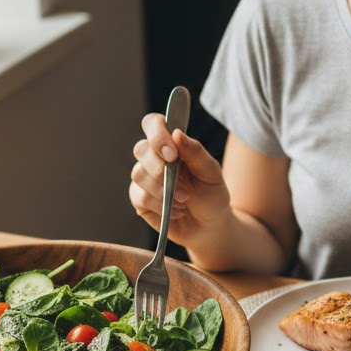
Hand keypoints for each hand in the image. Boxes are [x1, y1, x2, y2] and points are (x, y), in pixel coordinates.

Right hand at [129, 113, 231, 244]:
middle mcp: (154, 157)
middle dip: (160, 169)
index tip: (172, 154)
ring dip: (163, 191)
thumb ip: (195, 152)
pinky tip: (176, 211)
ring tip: (184, 201)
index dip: (157, 134)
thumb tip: (177, 133)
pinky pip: (139, 197)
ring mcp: (144, 178)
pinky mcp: (139, 199)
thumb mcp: (211, 172)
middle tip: (184, 189)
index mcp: (172, 144)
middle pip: (141, 149)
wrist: (209, 226)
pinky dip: (160, 206)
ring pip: (138, 174)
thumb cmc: (211, 194)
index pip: (153, 124)